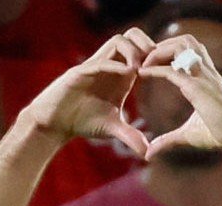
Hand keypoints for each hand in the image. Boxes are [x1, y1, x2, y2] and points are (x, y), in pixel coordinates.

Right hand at [23, 30, 154, 155]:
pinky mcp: (80, 72)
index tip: (165, 72)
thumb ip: (130, 137)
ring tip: (140, 71)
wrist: (55, 123)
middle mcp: (110, 65)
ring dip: (133, 52)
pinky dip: (115, 66)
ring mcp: (95, 66)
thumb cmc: (82, 122)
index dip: (155, 57)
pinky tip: (127, 76)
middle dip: (147, 45)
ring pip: (118, 41)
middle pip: (132, 36)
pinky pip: (101, 62)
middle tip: (154, 65)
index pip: (141, 50)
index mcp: (120, 75)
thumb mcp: (112, 130)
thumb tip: (147, 153)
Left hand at [138, 34, 221, 157]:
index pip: (187, 51)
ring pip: (181, 46)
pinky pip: (173, 70)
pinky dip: (155, 68)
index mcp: (207, 78)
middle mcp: (206, 72)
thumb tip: (149, 154)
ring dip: (160, 50)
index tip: (150, 62)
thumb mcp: (189, 136)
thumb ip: (168, 141)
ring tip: (144, 62)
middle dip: (163, 44)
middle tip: (145, 58)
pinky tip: (142, 73)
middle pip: (185, 40)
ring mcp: (203, 77)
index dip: (168, 51)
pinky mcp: (198, 88)